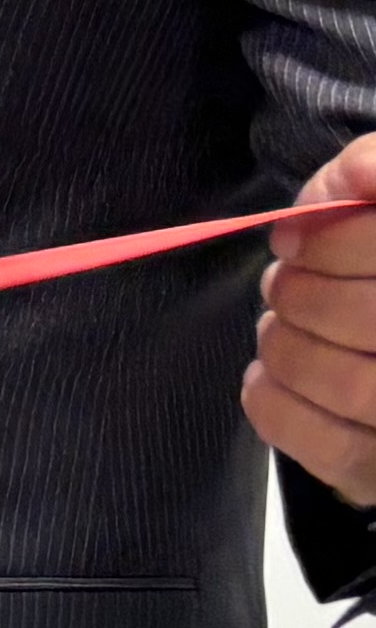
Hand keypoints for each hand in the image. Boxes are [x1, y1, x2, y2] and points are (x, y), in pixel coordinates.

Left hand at [246, 128, 375, 501]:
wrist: (365, 347)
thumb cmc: (369, 270)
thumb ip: (369, 176)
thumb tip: (335, 189)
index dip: (336, 241)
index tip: (290, 238)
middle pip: (375, 319)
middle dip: (304, 296)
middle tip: (281, 284)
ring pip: (359, 387)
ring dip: (289, 349)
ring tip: (276, 328)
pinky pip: (340, 452)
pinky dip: (279, 408)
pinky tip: (263, 378)